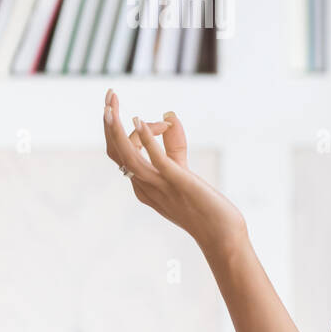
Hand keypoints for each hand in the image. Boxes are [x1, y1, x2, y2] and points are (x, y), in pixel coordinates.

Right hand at [102, 88, 246, 256]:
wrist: (222, 235)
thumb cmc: (204, 207)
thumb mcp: (182, 172)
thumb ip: (174, 146)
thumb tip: (170, 115)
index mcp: (142, 186)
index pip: (121, 155)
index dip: (131, 131)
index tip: (163, 121)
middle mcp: (144, 186)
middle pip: (115, 152)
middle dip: (108, 123)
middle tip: (108, 96)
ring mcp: (159, 185)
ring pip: (126, 156)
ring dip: (116, 129)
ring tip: (109, 105)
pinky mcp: (177, 182)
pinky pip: (155, 159)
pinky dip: (145, 139)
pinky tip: (140, 120)